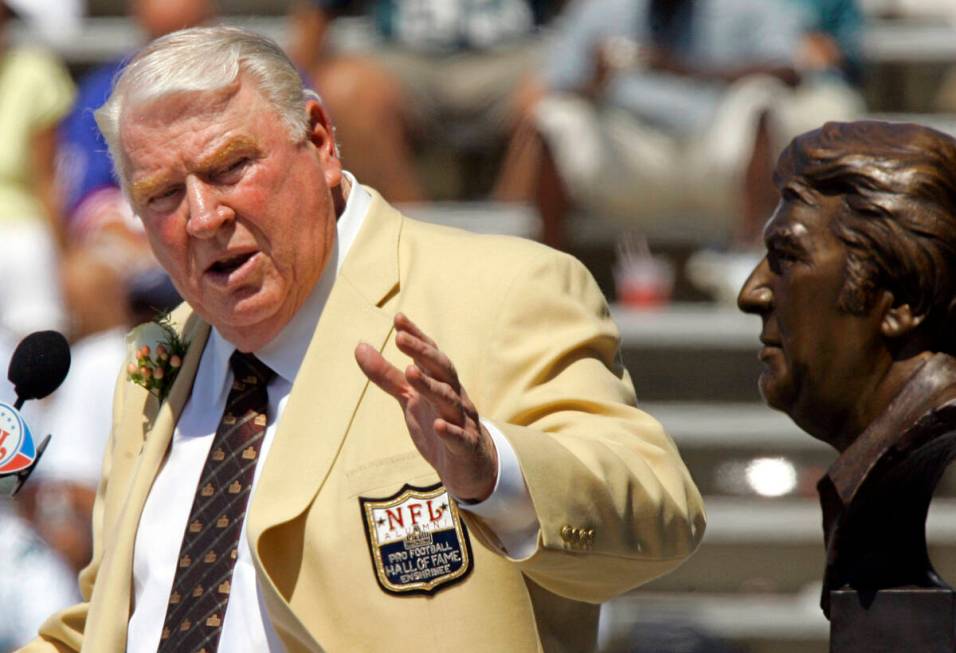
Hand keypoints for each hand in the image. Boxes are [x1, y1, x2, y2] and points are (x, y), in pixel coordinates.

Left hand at [355, 313, 497, 501]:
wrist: (470, 465)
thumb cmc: (438, 423)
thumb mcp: (408, 399)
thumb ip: (386, 375)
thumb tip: (359, 346)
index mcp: (439, 382)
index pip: (430, 355)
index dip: (416, 337)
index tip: (398, 319)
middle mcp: (454, 395)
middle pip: (442, 370)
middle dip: (423, 353)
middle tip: (400, 339)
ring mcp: (462, 420)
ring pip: (449, 400)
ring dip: (431, 386)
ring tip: (411, 373)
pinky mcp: (466, 447)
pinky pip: (460, 437)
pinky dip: (450, 431)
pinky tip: (438, 425)